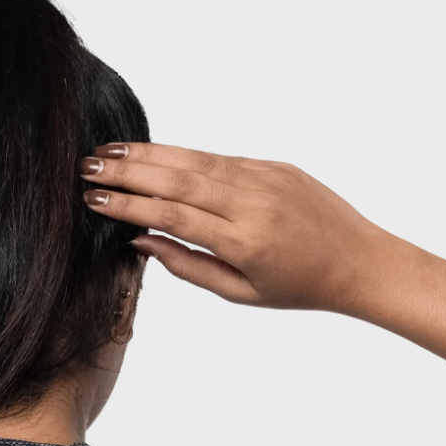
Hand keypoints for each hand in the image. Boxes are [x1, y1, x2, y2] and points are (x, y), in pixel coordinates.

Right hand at [80, 144, 390, 314]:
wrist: (359, 261)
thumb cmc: (301, 287)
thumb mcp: (241, 293)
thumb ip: (190, 266)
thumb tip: (142, 240)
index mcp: (244, 241)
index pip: (173, 215)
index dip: (129, 205)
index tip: (93, 200)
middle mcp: (252, 202)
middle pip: (177, 178)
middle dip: (128, 171)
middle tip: (86, 166)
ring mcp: (264, 177)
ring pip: (195, 159)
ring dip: (148, 154)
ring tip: (109, 152)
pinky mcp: (273, 165)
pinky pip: (219, 157)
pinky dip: (182, 155)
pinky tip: (153, 154)